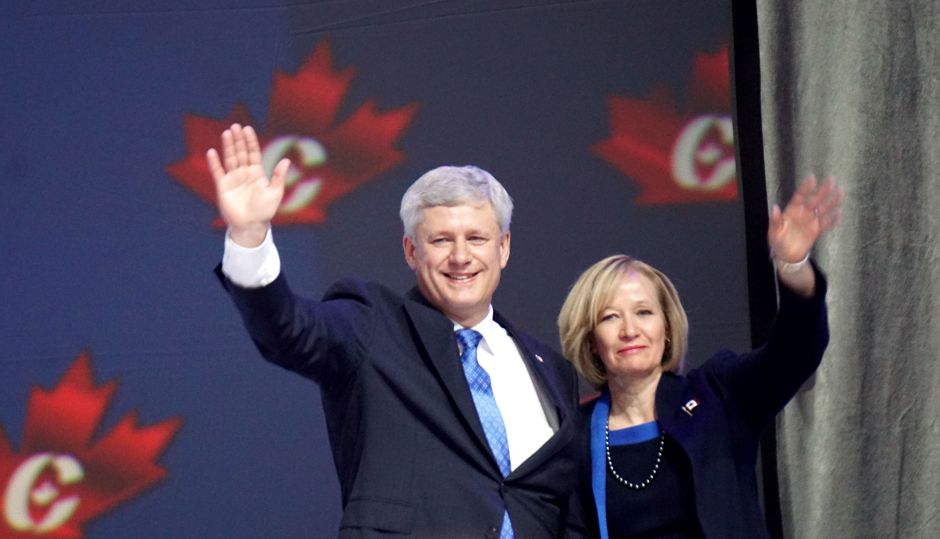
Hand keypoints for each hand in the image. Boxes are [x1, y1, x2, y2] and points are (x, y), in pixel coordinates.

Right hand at [206, 123, 290, 246]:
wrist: (251, 225)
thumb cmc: (265, 210)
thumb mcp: (275, 192)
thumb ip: (278, 176)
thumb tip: (286, 160)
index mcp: (257, 173)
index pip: (253, 153)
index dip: (250, 141)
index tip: (248, 129)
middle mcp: (244, 173)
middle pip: (241, 152)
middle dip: (238, 140)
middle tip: (236, 126)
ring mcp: (233, 179)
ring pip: (230, 158)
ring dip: (228, 146)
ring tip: (227, 133)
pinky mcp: (222, 187)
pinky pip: (217, 172)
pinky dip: (214, 162)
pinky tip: (212, 152)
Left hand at [768, 174, 843, 262]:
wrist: (786, 255)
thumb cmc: (778, 240)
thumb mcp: (773, 230)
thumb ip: (775, 220)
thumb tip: (774, 208)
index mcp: (792, 210)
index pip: (800, 196)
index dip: (806, 187)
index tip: (812, 178)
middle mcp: (803, 213)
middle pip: (815, 199)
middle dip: (823, 190)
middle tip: (831, 180)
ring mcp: (811, 221)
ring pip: (823, 209)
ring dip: (832, 201)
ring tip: (840, 192)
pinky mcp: (816, 231)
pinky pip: (826, 224)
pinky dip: (832, 220)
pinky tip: (838, 214)